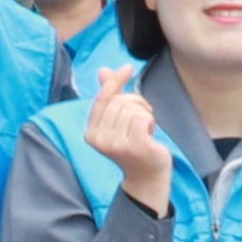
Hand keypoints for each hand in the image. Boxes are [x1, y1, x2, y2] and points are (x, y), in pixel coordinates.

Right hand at [85, 61, 173, 211]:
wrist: (148, 174)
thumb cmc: (134, 143)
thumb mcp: (120, 118)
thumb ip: (111, 95)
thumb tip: (103, 70)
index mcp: (91, 133)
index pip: (102, 99)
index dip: (115, 81)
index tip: (127, 67)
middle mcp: (99, 140)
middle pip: (119, 102)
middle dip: (135, 104)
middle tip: (142, 120)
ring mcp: (115, 145)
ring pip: (132, 109)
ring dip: (144, 114)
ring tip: (144, 129)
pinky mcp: (134, 147)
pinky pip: (142, 118)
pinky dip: (150, 121)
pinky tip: (149, 134)